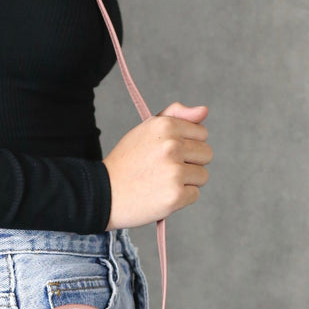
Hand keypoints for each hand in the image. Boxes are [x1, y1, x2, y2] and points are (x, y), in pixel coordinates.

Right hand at [102, 103, 211, 229]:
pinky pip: (194, 194)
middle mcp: (171, 146)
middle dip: (190, 162)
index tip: (169, 152)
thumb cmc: (126, 161)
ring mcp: (174, 171)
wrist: (102, 192)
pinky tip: (161, 195)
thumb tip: (204, 110)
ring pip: (202, 176)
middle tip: (165, 169)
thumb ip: (175, 115)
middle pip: (206, 154)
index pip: (201, 133)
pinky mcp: (176, 195)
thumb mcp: (146, 129)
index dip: (187, 144)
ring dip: (187, 181)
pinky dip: (180, 198)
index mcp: (165, 126)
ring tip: (162, 182)